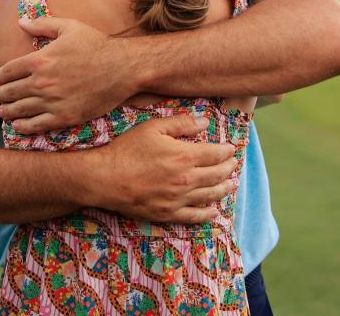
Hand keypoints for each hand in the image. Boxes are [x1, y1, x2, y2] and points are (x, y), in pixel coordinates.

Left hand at [0, 16, 134, 132]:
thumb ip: (42, 24)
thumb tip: (20, 21)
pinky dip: (22, 127)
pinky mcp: (64, 117)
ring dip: (6, 112)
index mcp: (40, 59)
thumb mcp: (69, 27)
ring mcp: (52, 102)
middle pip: (8, 92)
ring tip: (3, 112)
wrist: (123, 67)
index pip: (6, 71)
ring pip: (18, 110)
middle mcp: (42, 82)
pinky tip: (18, 125)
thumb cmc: (97, 44)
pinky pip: (35, 126)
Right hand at [88, 113, 238, 223]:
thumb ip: (181, 123)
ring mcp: (178, 199)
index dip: (226, 152)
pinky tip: (214, 211)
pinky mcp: (168, 214)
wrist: (105, 179)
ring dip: (224, 189)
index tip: (231, 149)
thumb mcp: (152, 128)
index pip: (215, 154)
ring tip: (231, 185)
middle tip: (234, 165)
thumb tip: (205, 122)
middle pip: (216, 175)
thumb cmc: (127, 150)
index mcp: (184, 156)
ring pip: (209, 195)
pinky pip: (194, 216)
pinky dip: (207, 214)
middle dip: (228, 169)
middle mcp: (186, 179)